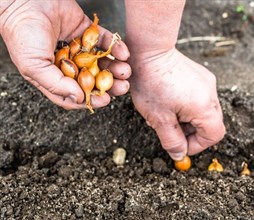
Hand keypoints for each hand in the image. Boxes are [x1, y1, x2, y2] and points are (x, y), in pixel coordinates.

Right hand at [0, 0, 130, 109]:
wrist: (23, 0)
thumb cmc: (22, 34)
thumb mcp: (34, 65)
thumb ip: (56, 84)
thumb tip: (79, 99)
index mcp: (54, 76)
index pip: (76, 94)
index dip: (91, 99)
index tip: (106, 100)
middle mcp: (68, 64)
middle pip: (94, 79)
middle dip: (110, 85)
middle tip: (122, 87)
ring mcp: (79, 47)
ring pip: (101, 62)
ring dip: (115, 67)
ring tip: (125, 70)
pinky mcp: (86, 31)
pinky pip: (105, 41)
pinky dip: (116, 47)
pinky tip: (123, 53)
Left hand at [129, 49, 225, 159]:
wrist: (150, 51)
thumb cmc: (152, 84)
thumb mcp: (159, 119)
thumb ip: (172, 141)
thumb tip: (180, 155)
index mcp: (204, 107)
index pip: (213, 136)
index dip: (197, 145)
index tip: (179, 144)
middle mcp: (211, 94)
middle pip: (211, 124)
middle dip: (192, 132)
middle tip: (171, 129)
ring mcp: (208, 82)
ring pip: (205, 111)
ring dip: (189, 119)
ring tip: (168, 113)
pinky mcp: (202, 75)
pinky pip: (201, 98)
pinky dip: (189, 106)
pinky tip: (171, 100)